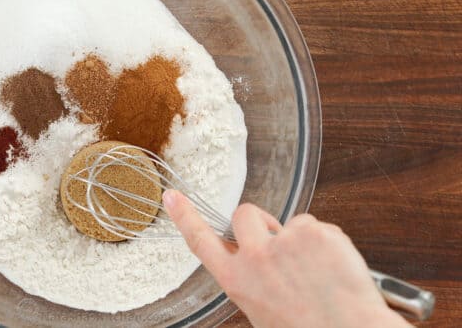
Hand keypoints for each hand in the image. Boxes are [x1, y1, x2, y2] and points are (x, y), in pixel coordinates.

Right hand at [163, 189, 410, 327]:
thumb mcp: (262, 310)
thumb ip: (253, 279)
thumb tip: (260, 253)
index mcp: (237, 281)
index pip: (201, 241)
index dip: (185, 216)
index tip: (172, 197)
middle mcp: (254, 258)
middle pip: (245, 214)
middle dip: (261, 221)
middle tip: (281, 243)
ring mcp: (283, 242)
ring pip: (291, 222)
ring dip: (303, 238)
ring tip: (320, 273)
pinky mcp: (314, 233)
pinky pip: (320, 226)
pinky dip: (331, 244)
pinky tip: (336, 269)